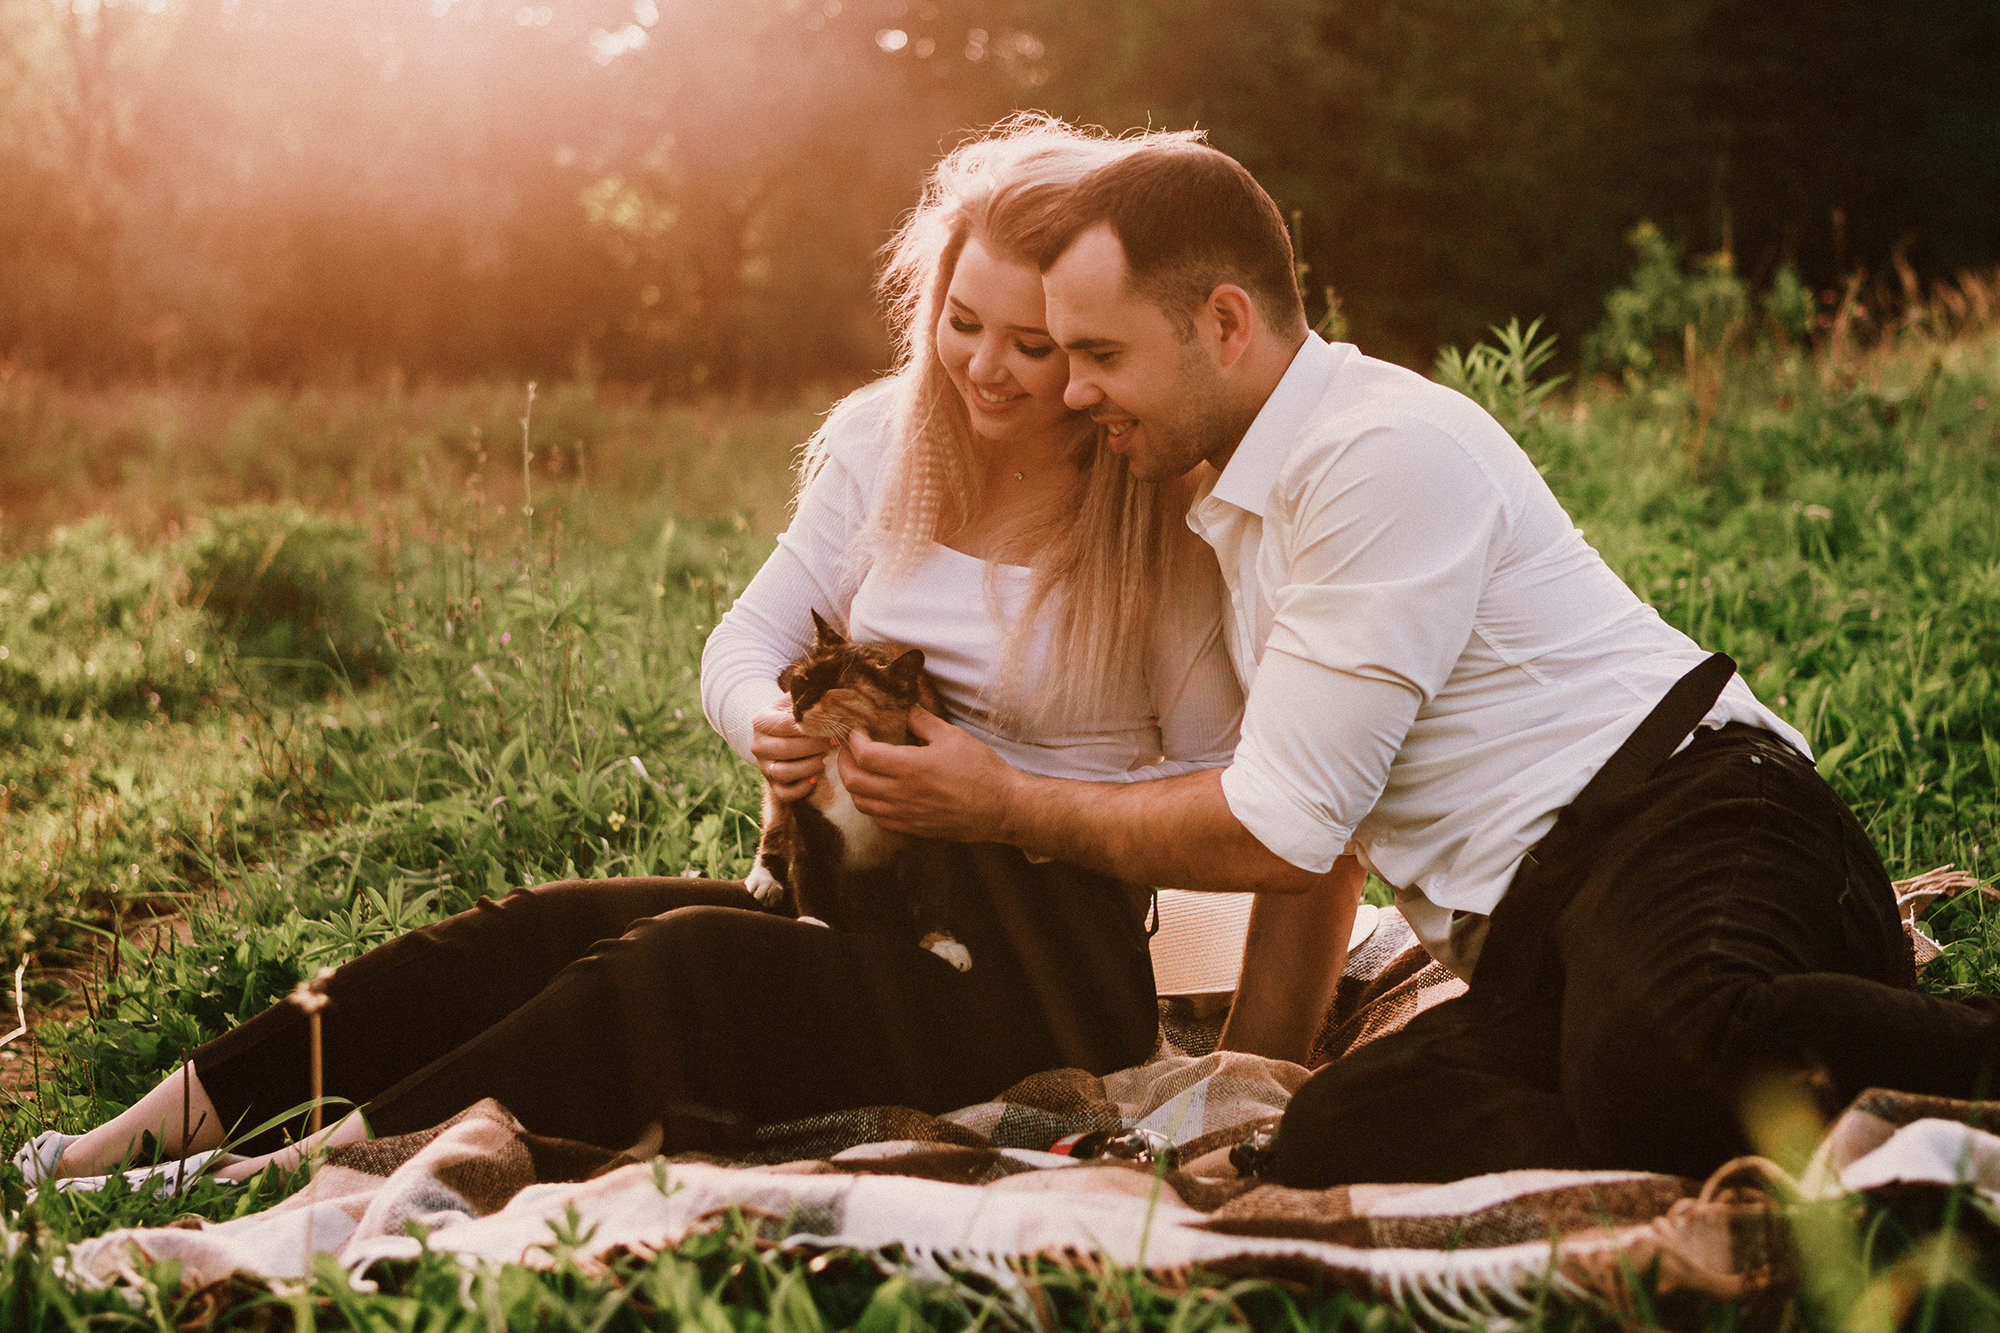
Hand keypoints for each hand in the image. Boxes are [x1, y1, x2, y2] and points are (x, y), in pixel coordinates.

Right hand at [750, 704, 829, 800]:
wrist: (781, 736)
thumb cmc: (794, 716)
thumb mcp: (795, 702)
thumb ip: (806, 695)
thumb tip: (829, 692)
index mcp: (761, 721)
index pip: (786, 725)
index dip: (812, 728)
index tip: (832, 727)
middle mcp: (758, 745)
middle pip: (785, 749)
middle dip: (814, 747)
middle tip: (834, 743)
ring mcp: (763, 766)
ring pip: (783, 772)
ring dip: (809, 767)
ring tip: (826, 759)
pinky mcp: (771, 784)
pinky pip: (784, 793)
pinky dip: (801, 788)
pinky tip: (816, 778)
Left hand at [841, 707, 1017, 839]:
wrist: (1002, 807)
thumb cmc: (981, 769)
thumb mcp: (952, 735)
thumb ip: (922, 721)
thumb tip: (905, 708)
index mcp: (911, 767)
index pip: (864, 755)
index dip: (854, 740)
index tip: (858, 731)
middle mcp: (903, 794)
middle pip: (853, 781)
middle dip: (844, 762)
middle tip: (850, 749)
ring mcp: (907, 815)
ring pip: (861, 804)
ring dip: (855, 784)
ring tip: (861, 769)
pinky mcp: (914, 828)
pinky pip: (879, 819)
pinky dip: (871, 804)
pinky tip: (880, 792)